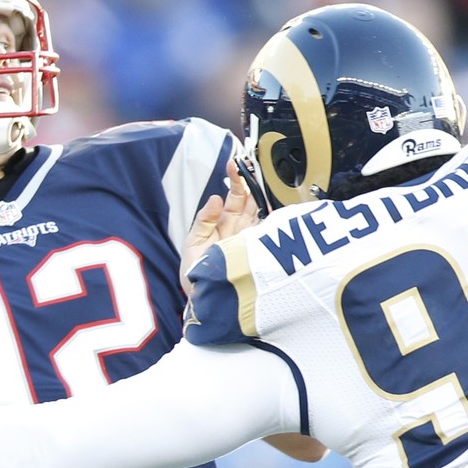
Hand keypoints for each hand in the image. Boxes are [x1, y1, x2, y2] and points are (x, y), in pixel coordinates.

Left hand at [180, 157, 261, 291]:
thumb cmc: (197, 275)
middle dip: (254, 183)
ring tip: (263, 182)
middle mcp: (242, 229)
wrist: (204, 302)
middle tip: (254, 167)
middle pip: (252, 201)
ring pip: (263, 214)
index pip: (235, 197)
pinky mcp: (261, 253)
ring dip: (263, 198)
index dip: (237, 180)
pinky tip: (271, 209)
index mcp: (225, 223)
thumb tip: (215, 197)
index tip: (236, 165)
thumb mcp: (194, 244)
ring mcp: (253, 240)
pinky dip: (273, 221)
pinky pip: (270, 234)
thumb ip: (204, 221)